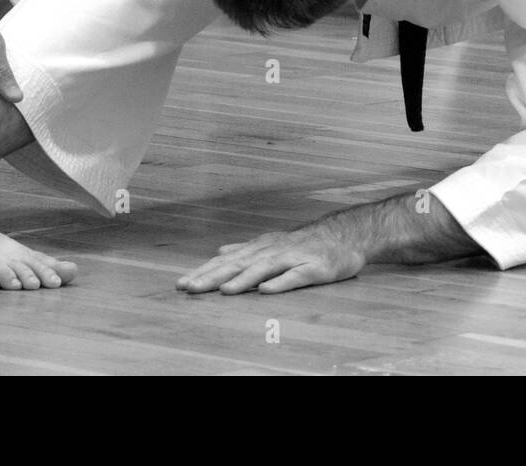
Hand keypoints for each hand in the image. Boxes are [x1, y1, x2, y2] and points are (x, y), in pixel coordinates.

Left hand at [177, 223, 366, 294]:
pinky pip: (295, 276)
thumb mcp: (272, 244)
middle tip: (189, 288)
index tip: (181, 284)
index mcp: (260, 248)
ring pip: (264, 269)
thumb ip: (246, 249)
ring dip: (243, 280)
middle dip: (212, 276)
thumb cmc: (306, 243)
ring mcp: (293, 258)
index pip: (226, 262)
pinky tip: (266, 291)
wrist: (345, 234)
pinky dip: (280, 282)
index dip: (203, 272)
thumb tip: (220, 250)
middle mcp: (272, 251)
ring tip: (224, 290)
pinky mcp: (314, 267)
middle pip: (238, 264)